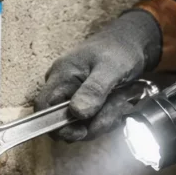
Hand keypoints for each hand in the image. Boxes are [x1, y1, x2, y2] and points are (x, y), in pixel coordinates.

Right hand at [36, 9, 161, 140]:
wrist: (132, 43)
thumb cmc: (120, 50)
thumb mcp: (111, 68)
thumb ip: (94, 90)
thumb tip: (77, 113)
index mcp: (61, 76)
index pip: (43, 109)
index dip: (57, 126)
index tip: (82, 131)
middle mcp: (62, 87)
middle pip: (64, 123)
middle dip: (91, 124)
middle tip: (115, 109)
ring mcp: (73, 95)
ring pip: (80, 125)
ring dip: (103, 120)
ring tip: (119, 101)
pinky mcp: (85, 102)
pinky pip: (91, 121)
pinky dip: (106, 118)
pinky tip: (117, 105)